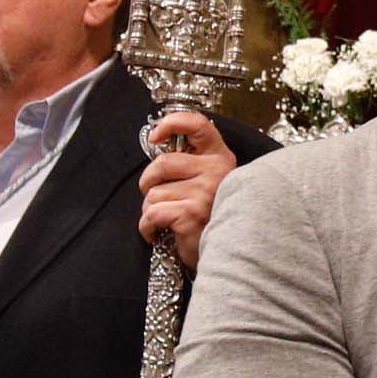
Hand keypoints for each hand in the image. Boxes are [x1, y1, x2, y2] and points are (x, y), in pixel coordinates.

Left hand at [138, 111, 241, 268]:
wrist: (229, 253)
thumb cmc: (211, 216)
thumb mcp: (209, 182)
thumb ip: (191, 164)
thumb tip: (158, 148)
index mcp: (219, 157)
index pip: (197, 124)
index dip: (171, 123)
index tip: (155, 138)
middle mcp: (216, 170)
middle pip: (162, 163)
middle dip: (148, 182)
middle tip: (155, 196)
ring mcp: (205, 192)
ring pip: (153, 193)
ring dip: (150, 210)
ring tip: (165, 220)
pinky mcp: (191, 214)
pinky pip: (152, 214)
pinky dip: (147, 227)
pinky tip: (157, 233)